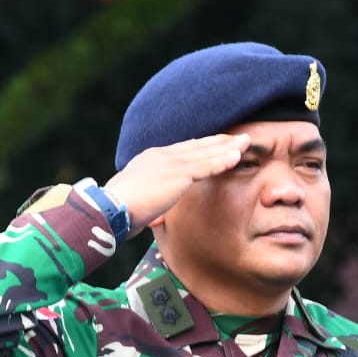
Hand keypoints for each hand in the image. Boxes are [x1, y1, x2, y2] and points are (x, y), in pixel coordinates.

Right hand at [103, 134, 250, 232]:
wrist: (110, 209)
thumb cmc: (117, 213)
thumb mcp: (137, 204)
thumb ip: (150, 206)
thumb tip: (154, 219)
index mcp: (151, 160)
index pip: (182, 151)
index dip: (202, 146)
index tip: (216, 144)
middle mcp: (162, 156)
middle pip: (198, 146)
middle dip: (219, 141)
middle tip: (239, 137)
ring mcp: (171, 162)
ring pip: (206, 152)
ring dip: (228, 147)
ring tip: (247, 142)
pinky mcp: (179, 174)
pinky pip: (207, 165)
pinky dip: (223, 160)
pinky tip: (238, 156)